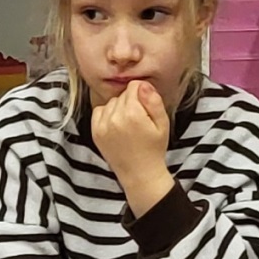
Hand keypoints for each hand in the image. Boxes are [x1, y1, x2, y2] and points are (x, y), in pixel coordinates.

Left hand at [89, 79, 175, 203]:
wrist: (140, 174)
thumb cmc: (154, 149)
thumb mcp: (162, 124)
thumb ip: (153, 101)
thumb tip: (142, 84)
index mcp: (133, 114)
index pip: (134, 86)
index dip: (143, 94)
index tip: (147, 107)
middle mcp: (115, 118)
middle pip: (122, 94)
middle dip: (132, 102)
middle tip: (139, 120)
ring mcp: (103, 125)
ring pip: (111, 102)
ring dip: (119, 108)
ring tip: (128, 124)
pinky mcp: (95, 132)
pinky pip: (99, 110)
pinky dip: (107, 114)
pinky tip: (117, 125)